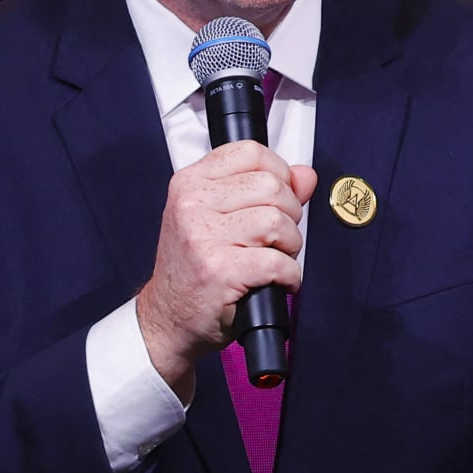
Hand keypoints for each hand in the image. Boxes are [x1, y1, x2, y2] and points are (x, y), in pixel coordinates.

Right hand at [136, 141, 318, 396]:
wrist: (167, 319)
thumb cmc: (195, 268)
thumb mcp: (218, 218)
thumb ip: (264, 191)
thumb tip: (305, 174)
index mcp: (190, 183)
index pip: (251, 152)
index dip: (278, 174)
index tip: (278, 198)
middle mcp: (192, 204)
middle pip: (272, 186)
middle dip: (289, 215)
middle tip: (278, 238)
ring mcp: (203, 237)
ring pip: (278, 222)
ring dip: (290, 246)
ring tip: (276, 259)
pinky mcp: (220, 271)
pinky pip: (278, 262)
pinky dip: (290, 275)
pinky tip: (279, 281)